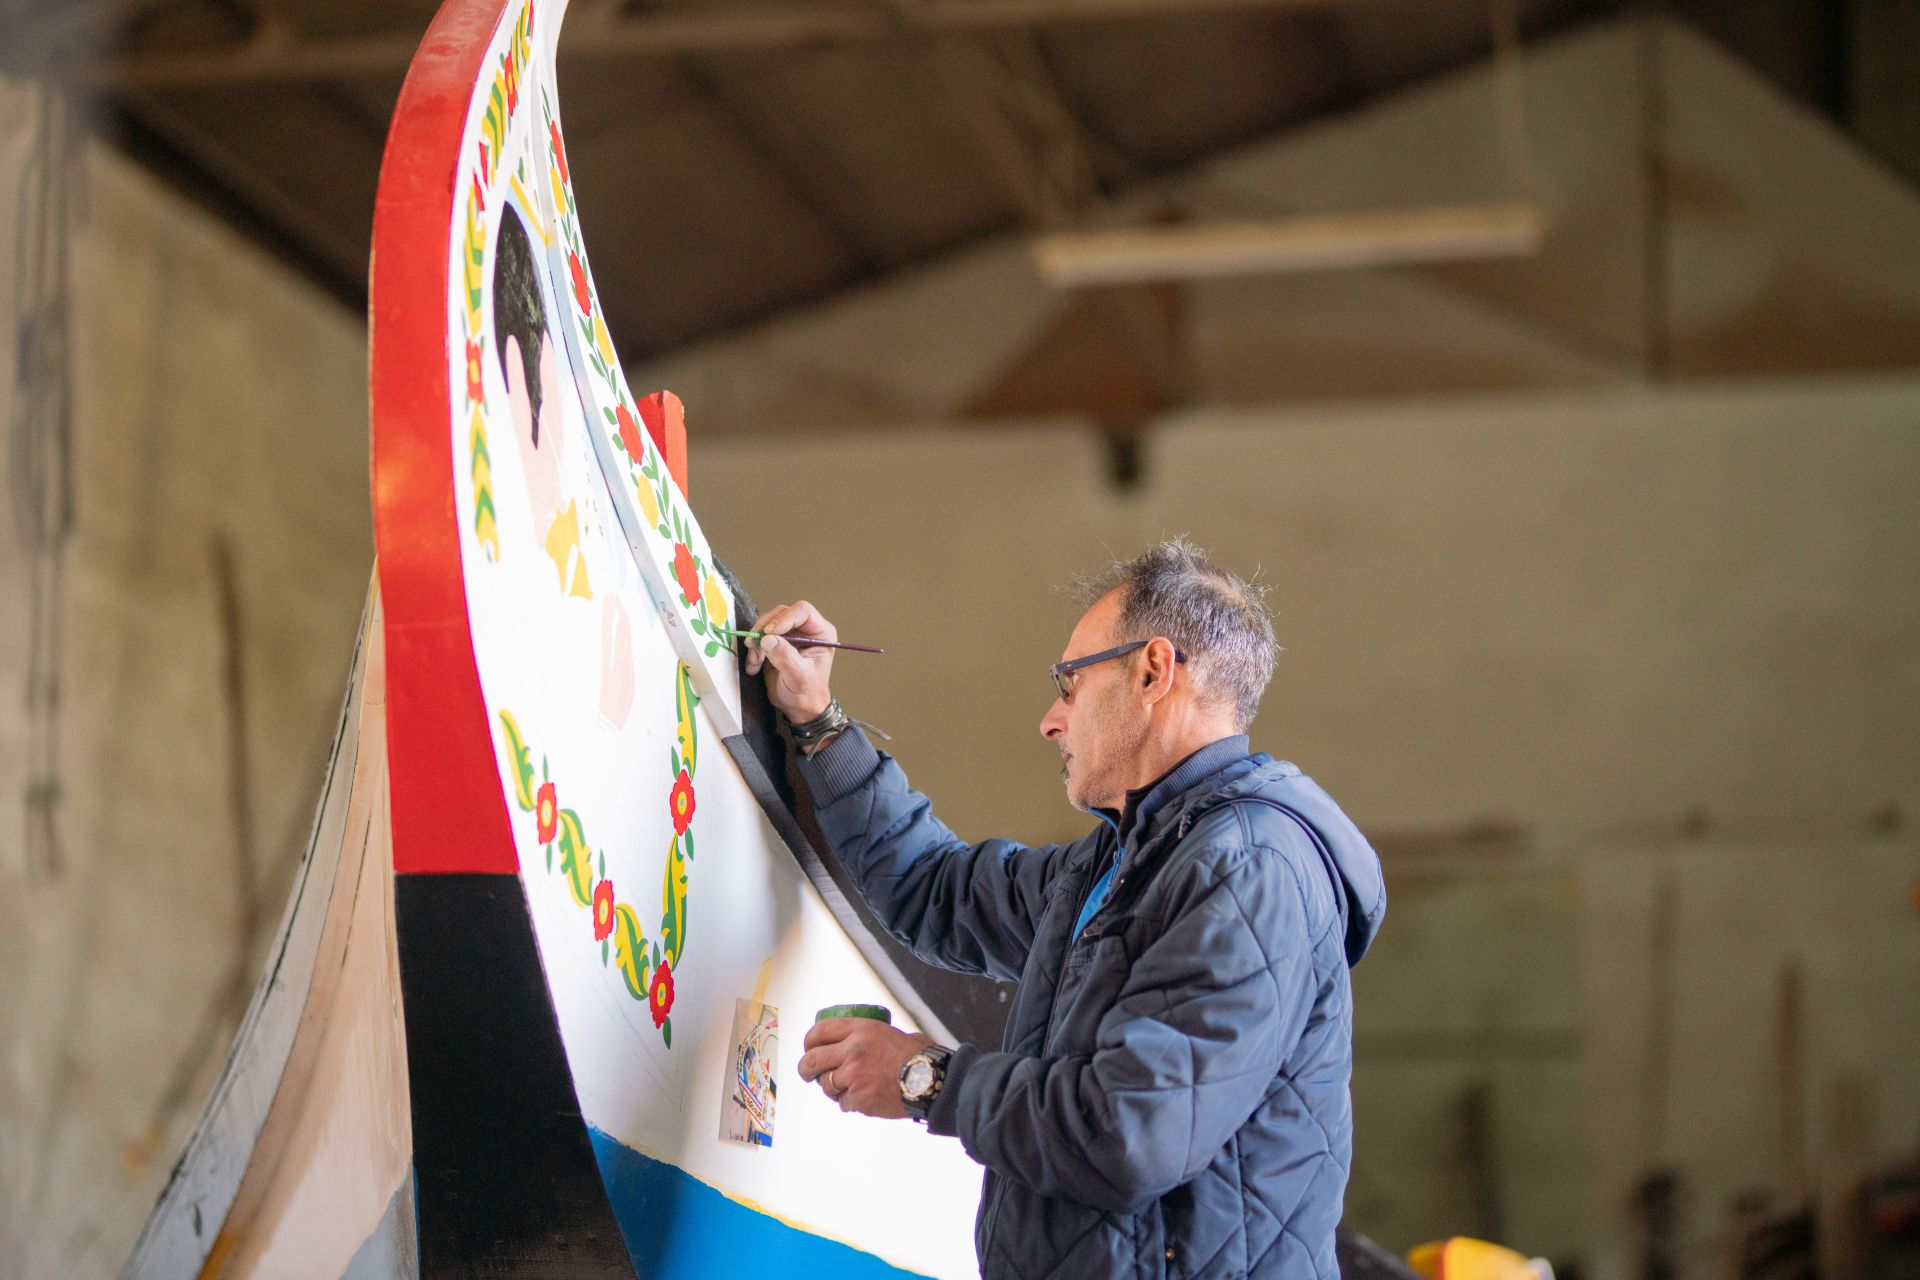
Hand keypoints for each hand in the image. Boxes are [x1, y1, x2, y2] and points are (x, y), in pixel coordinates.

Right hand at [742, 599, 836, 722]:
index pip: (802, 611)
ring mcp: (790, 635)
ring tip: (755, 662)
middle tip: (754, 645)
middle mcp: (806, 630)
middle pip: (781, 614)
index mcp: (820, 633)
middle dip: (765, 629)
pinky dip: (754, 650)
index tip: (769, 632)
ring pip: (767, 624)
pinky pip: (760, 637)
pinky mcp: (776, 643)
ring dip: (757, 641)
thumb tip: (767, 639)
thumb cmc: (807, 693)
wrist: (798, 706)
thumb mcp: (798, 676)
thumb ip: (785, 656)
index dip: (784, 618)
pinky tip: (754, 666)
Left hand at [797, 1018, 930, 1119]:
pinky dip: (851, 1103)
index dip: (810, 1041)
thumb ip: (871, 1036)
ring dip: (833, 1089)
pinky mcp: (858, 1098)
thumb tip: (861, 1041)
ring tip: (847, 1089)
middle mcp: (852, 1051)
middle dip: (806, 1069)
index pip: (820, 1031)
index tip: (809, 1048)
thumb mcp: (891, 1033)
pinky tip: (865, 1099)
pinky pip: (844, 1103)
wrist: (930, 1081)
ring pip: (826, 1085)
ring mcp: (853, 1076)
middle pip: (812, 1060)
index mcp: (860, 1030)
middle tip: (808, 1074)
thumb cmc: (918, 1056)